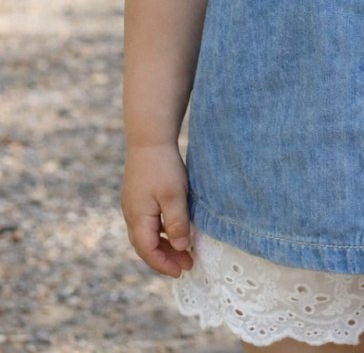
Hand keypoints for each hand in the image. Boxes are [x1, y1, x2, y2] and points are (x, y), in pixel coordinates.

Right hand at [121, 143, 193, 277]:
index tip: (182, 271)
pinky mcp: (137, 196)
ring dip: (164, 245)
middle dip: (166, 258)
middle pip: (146, 246)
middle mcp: (130, 214)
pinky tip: (175, 228)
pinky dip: (161, 231)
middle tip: (187, 264)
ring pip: (147, 234)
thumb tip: (181, 248)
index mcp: (137, 218)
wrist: (149, 137)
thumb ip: (177, 223)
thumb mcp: (174, 196)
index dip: (164, 265)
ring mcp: (132, 205)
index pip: (148, 252)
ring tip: (184, 250)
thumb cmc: (163, 166)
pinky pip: (148, 222)